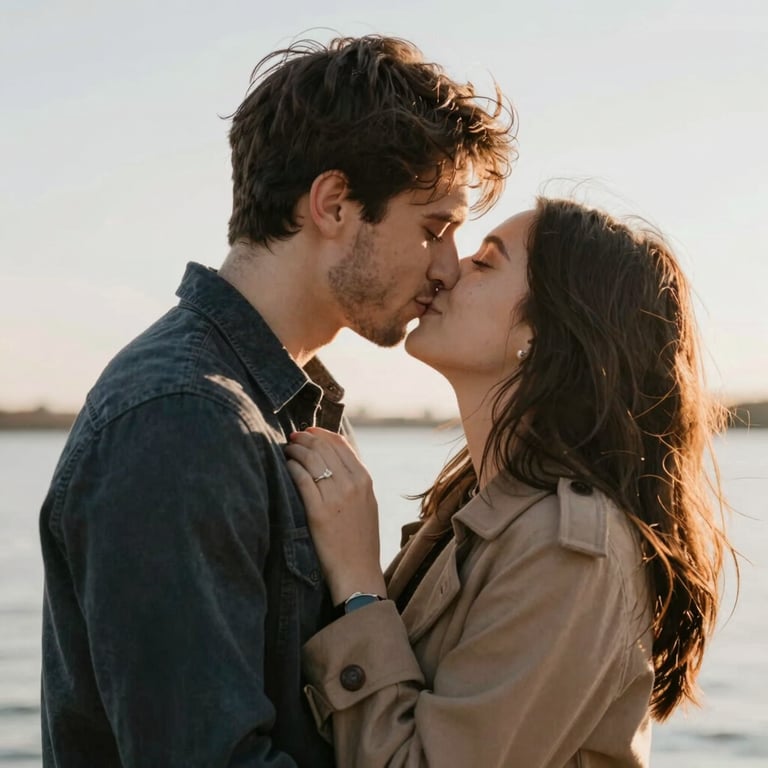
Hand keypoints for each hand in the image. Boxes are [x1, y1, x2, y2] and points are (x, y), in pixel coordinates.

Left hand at [285, 428, 385, 603]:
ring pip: (312, 460)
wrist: (358, 571)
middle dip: (305, 438)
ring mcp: (336, 497)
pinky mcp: (319, 512)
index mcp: (365, 480)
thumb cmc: (360, 540)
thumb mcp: (366, 503)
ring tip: (287, 450)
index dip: (321, 433)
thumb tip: (334, 457)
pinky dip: (292, 468)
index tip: (308, 431)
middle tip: (292, 438)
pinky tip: (286, 466)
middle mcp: (352, 484)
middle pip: (324, 448)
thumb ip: (354, 480)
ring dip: (296, 450)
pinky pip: (302, 479)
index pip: (340, 443)